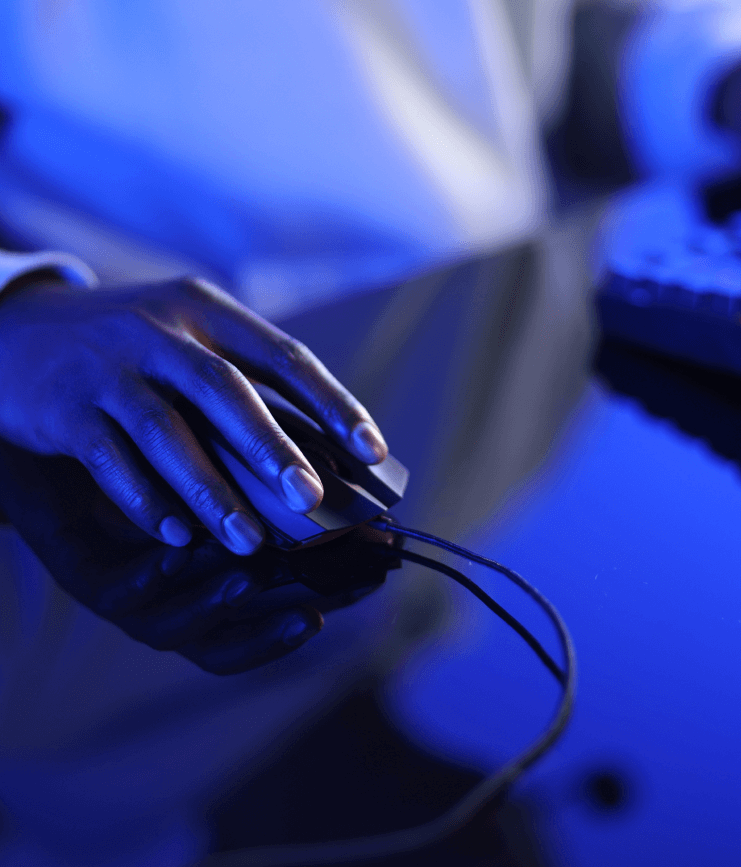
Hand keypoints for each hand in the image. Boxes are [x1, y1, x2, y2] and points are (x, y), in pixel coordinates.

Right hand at [0, 276, 387, 554]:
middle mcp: (161, 330)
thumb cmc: (128, 347)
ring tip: (249, 542)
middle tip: (312, 501)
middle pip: (227, 391)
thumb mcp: (185, 339)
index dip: (333, 403)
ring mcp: (109, 366)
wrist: (12, 329)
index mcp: (207, 310)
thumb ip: (241, 383)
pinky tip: (177, 536)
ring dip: (211, 491)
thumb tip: (314, 450)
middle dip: (273, 449)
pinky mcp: (64, 406)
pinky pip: (110, 459)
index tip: (373, 451)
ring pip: (168, 432)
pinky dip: (146, 499)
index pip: (284, 356)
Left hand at [0, 440, 321, 673]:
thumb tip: (350, 463)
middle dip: (276, 625)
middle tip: (322, 605)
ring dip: (214, 605)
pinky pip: (119, 590)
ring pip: (174, 624)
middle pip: (230, 633)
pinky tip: (181, 548)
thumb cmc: (153, 438)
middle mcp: (171, 598)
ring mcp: (125, 595)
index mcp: (211, 576)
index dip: (323, 602)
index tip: (365, 587)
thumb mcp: (221, 452)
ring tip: (252, 576)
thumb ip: (272, 469)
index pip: (274, 613)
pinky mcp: (82, 575)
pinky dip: (153, 577)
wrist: (63, 419)